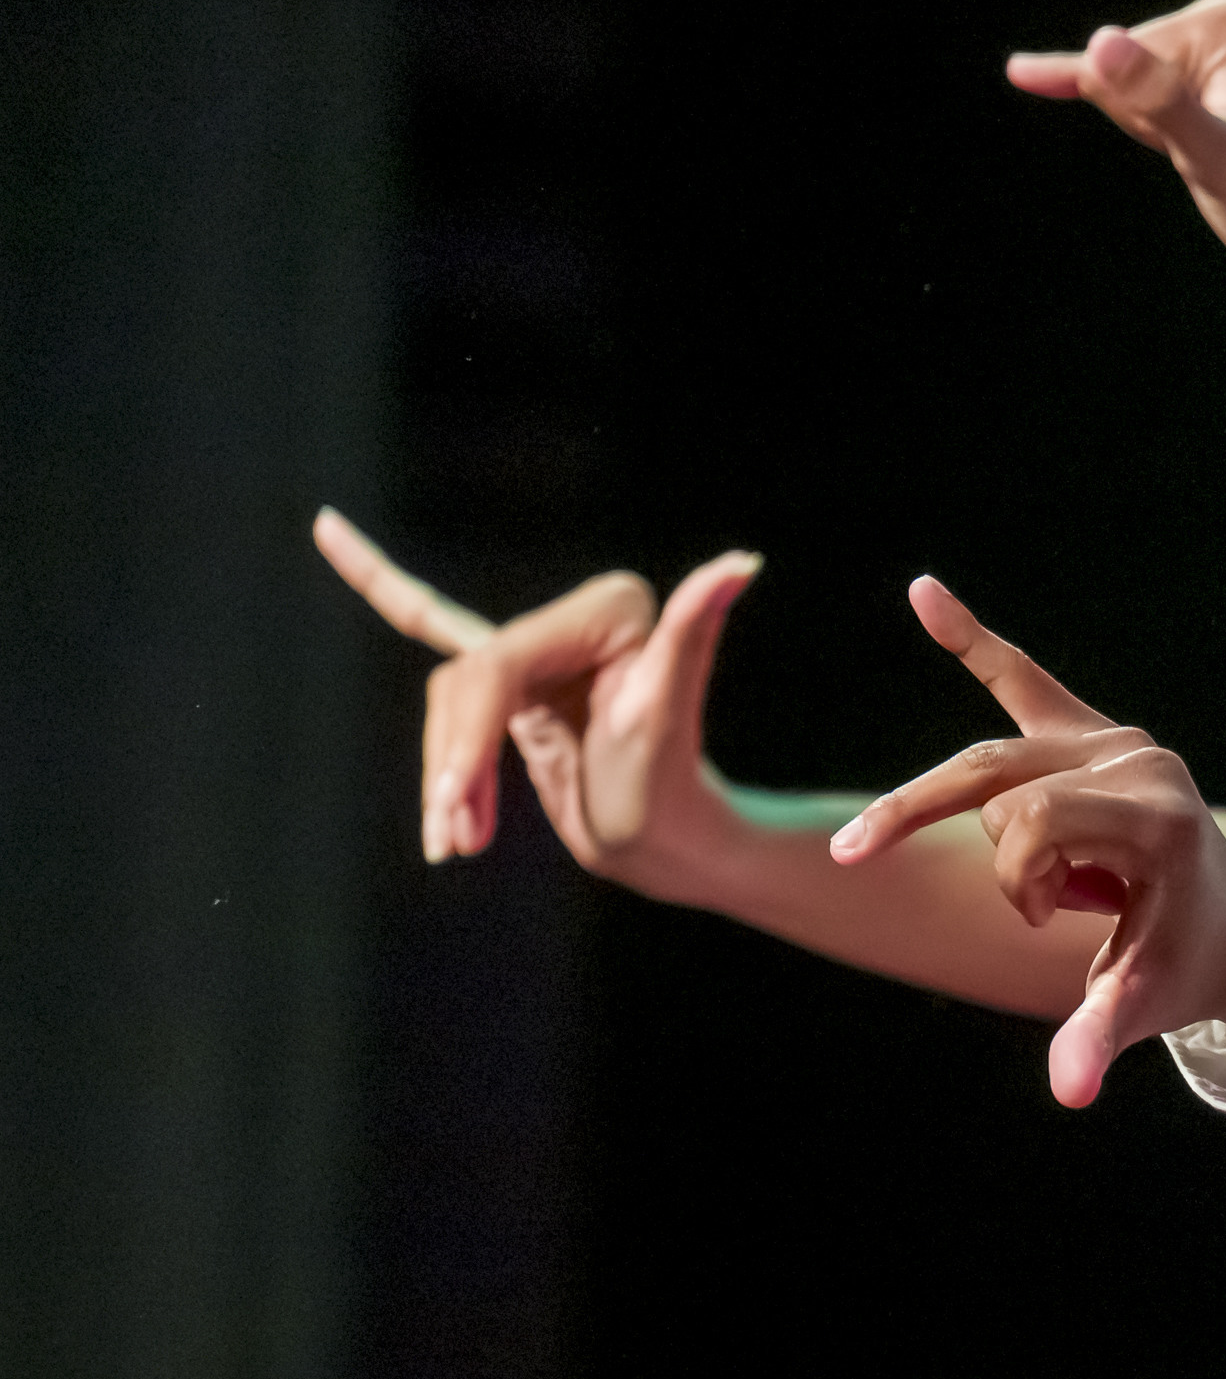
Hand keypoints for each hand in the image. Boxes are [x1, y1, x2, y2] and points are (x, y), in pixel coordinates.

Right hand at [314, 505, 758, 882]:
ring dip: (444, 774)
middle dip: (454, 765)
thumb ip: (695, 630)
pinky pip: (436, 624)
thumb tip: (743, 563)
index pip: (498, 668)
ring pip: (449, 703)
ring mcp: (541, 646)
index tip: (456, 813)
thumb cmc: (671, 785)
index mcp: (608, 609)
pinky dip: (385, 585)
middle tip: (455, 845)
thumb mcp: (669, 712)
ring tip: (454, 844)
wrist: (669, 841)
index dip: (468, 742)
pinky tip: (329, 533)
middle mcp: (576, 614)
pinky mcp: (516, 677)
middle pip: (466, 684)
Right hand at [830, 578, 1225, 1106]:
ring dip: (996, 831)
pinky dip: (971, 640)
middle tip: (1061, 908)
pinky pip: (1020, 679)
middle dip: (1009, 864)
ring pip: (990, 770)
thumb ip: (1102, 1039)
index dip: (1019, 884)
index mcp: (1156, 812)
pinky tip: (921, 592)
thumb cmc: (1183, 962)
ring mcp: (1118, 739)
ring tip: (1061, 881)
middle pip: (1000, 792)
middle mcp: (1140, 758)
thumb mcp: (1144, 1003)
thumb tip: (1071, 1094)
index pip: (1028, 825)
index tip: (1062, 919)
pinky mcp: (1095, 731)